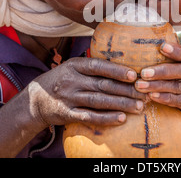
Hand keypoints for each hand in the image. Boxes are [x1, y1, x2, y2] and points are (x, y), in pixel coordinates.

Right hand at [27, 57, 146, 128]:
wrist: (35, 100)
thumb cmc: (62, 80)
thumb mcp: (72, 67)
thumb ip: (93, 66)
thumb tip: (123, 62)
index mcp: (74, 66)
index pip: (98, 66)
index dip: (116, 70)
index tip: (134, 75)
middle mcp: (71, 81)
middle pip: (102, 85)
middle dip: (126, 90)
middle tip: (144, 94)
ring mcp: (69, 98)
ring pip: (99, 101)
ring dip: (121, 104)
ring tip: (139, 107)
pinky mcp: (67, 114)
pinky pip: (90, 117)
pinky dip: (106, 118)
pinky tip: (121, 119)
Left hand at [134, 42, 180, 125]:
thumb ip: (173, 58)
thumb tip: (150, 43)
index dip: (177, 50)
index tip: (162, 46)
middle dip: (162, 71)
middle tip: (144, 72)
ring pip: (177, 87)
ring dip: (158, 86)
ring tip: (141, 85)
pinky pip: (178, 101)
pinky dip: (164, 98)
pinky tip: (151, 95)